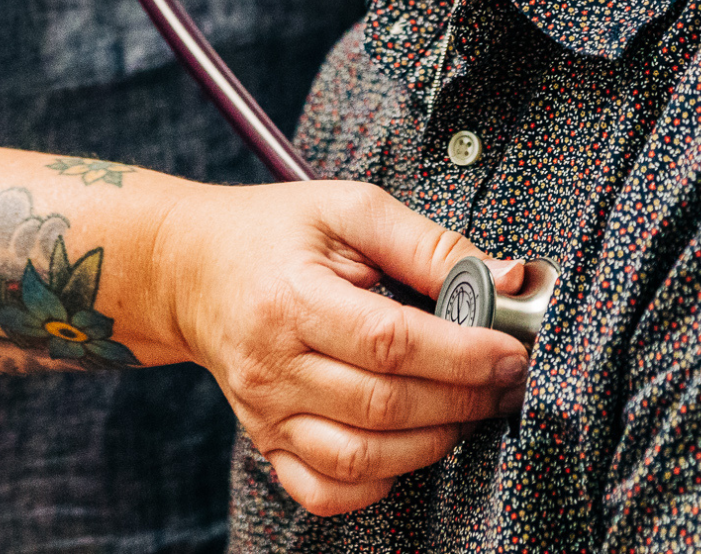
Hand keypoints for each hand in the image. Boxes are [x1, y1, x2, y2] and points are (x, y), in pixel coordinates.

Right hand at [153, 179, 531, 515]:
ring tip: (467, 408)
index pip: (389, 342)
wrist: (190, 267)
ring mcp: (265, 412)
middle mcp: (272, 364)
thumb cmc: (274, 230)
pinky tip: (406, 447)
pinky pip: (323, 491)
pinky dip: (375, 484)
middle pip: (383, 405)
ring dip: (431, 442)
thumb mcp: (350, 209)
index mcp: (291, 296)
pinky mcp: (264, 440)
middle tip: (506, 381)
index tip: (510, 351)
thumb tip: (507, 279)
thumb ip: (428, 243)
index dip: (460, 354)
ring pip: (360, 458)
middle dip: (462, 398)